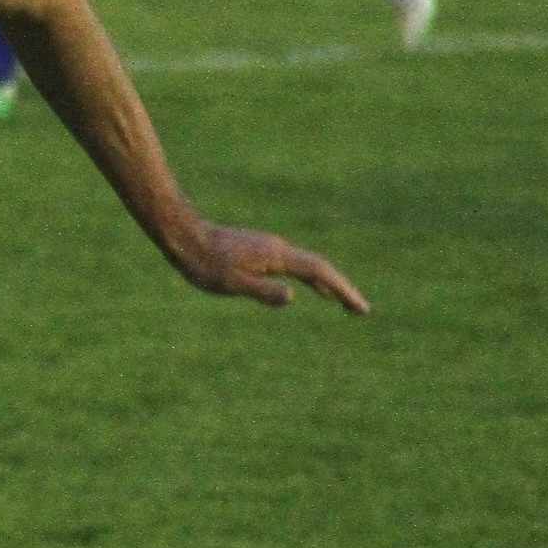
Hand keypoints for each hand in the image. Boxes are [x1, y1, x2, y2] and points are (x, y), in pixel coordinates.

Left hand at [168, 220, 370, 313]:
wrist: (186, 237)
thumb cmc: (206, 264)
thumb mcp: (232, 282)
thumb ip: (263, 290)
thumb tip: (293, 296)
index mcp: (276, 256)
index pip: (319, 271)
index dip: (342, 289)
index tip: (360, 307)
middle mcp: (279, 249)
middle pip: (320, 268)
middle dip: (342, 289)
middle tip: (362, 310)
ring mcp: (271, 249)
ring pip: (309, 267)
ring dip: (329, 284)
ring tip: (345, 304)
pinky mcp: (262, 252)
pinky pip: (296, 267)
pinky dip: (312, 279)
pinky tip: (314, 289)